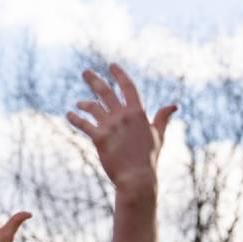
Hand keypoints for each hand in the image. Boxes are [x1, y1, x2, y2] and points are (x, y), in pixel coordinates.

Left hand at [67, 63, 176, 192]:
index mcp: (138, 112)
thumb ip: (162, 118)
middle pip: (106, 92)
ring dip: (84, 104)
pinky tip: (69, 115)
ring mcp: (110, 126)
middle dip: (94, 80)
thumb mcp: (158, 134)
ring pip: (93, 107)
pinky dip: (75, 118)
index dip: (119, 74)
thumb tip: (173, 105)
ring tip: (78, 104)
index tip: (111, 66)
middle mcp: (123, 115)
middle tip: (85, 72)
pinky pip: (84, 124)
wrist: (136, 176)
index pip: (128, 87)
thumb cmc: (148, 157)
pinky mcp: (99, 138)